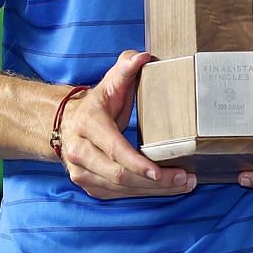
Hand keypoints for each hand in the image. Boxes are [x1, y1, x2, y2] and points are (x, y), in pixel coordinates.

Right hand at [59, 50, 196, 199]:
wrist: (67, 124)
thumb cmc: (98, 103)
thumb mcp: (111, 82)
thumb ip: (126, 68)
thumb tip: (142, 57)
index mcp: (88, 125)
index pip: (114, 149)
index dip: (137, 163)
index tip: (159, 171)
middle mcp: (80, 152)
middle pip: (120, 175)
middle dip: (155, 181)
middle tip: (186, 179)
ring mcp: (82, 172)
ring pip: (120, 189)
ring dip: (154, 191)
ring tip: (183, 185)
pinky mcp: (89, 185)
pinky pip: (118, 195)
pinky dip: (143, 193)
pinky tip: (165, 188)